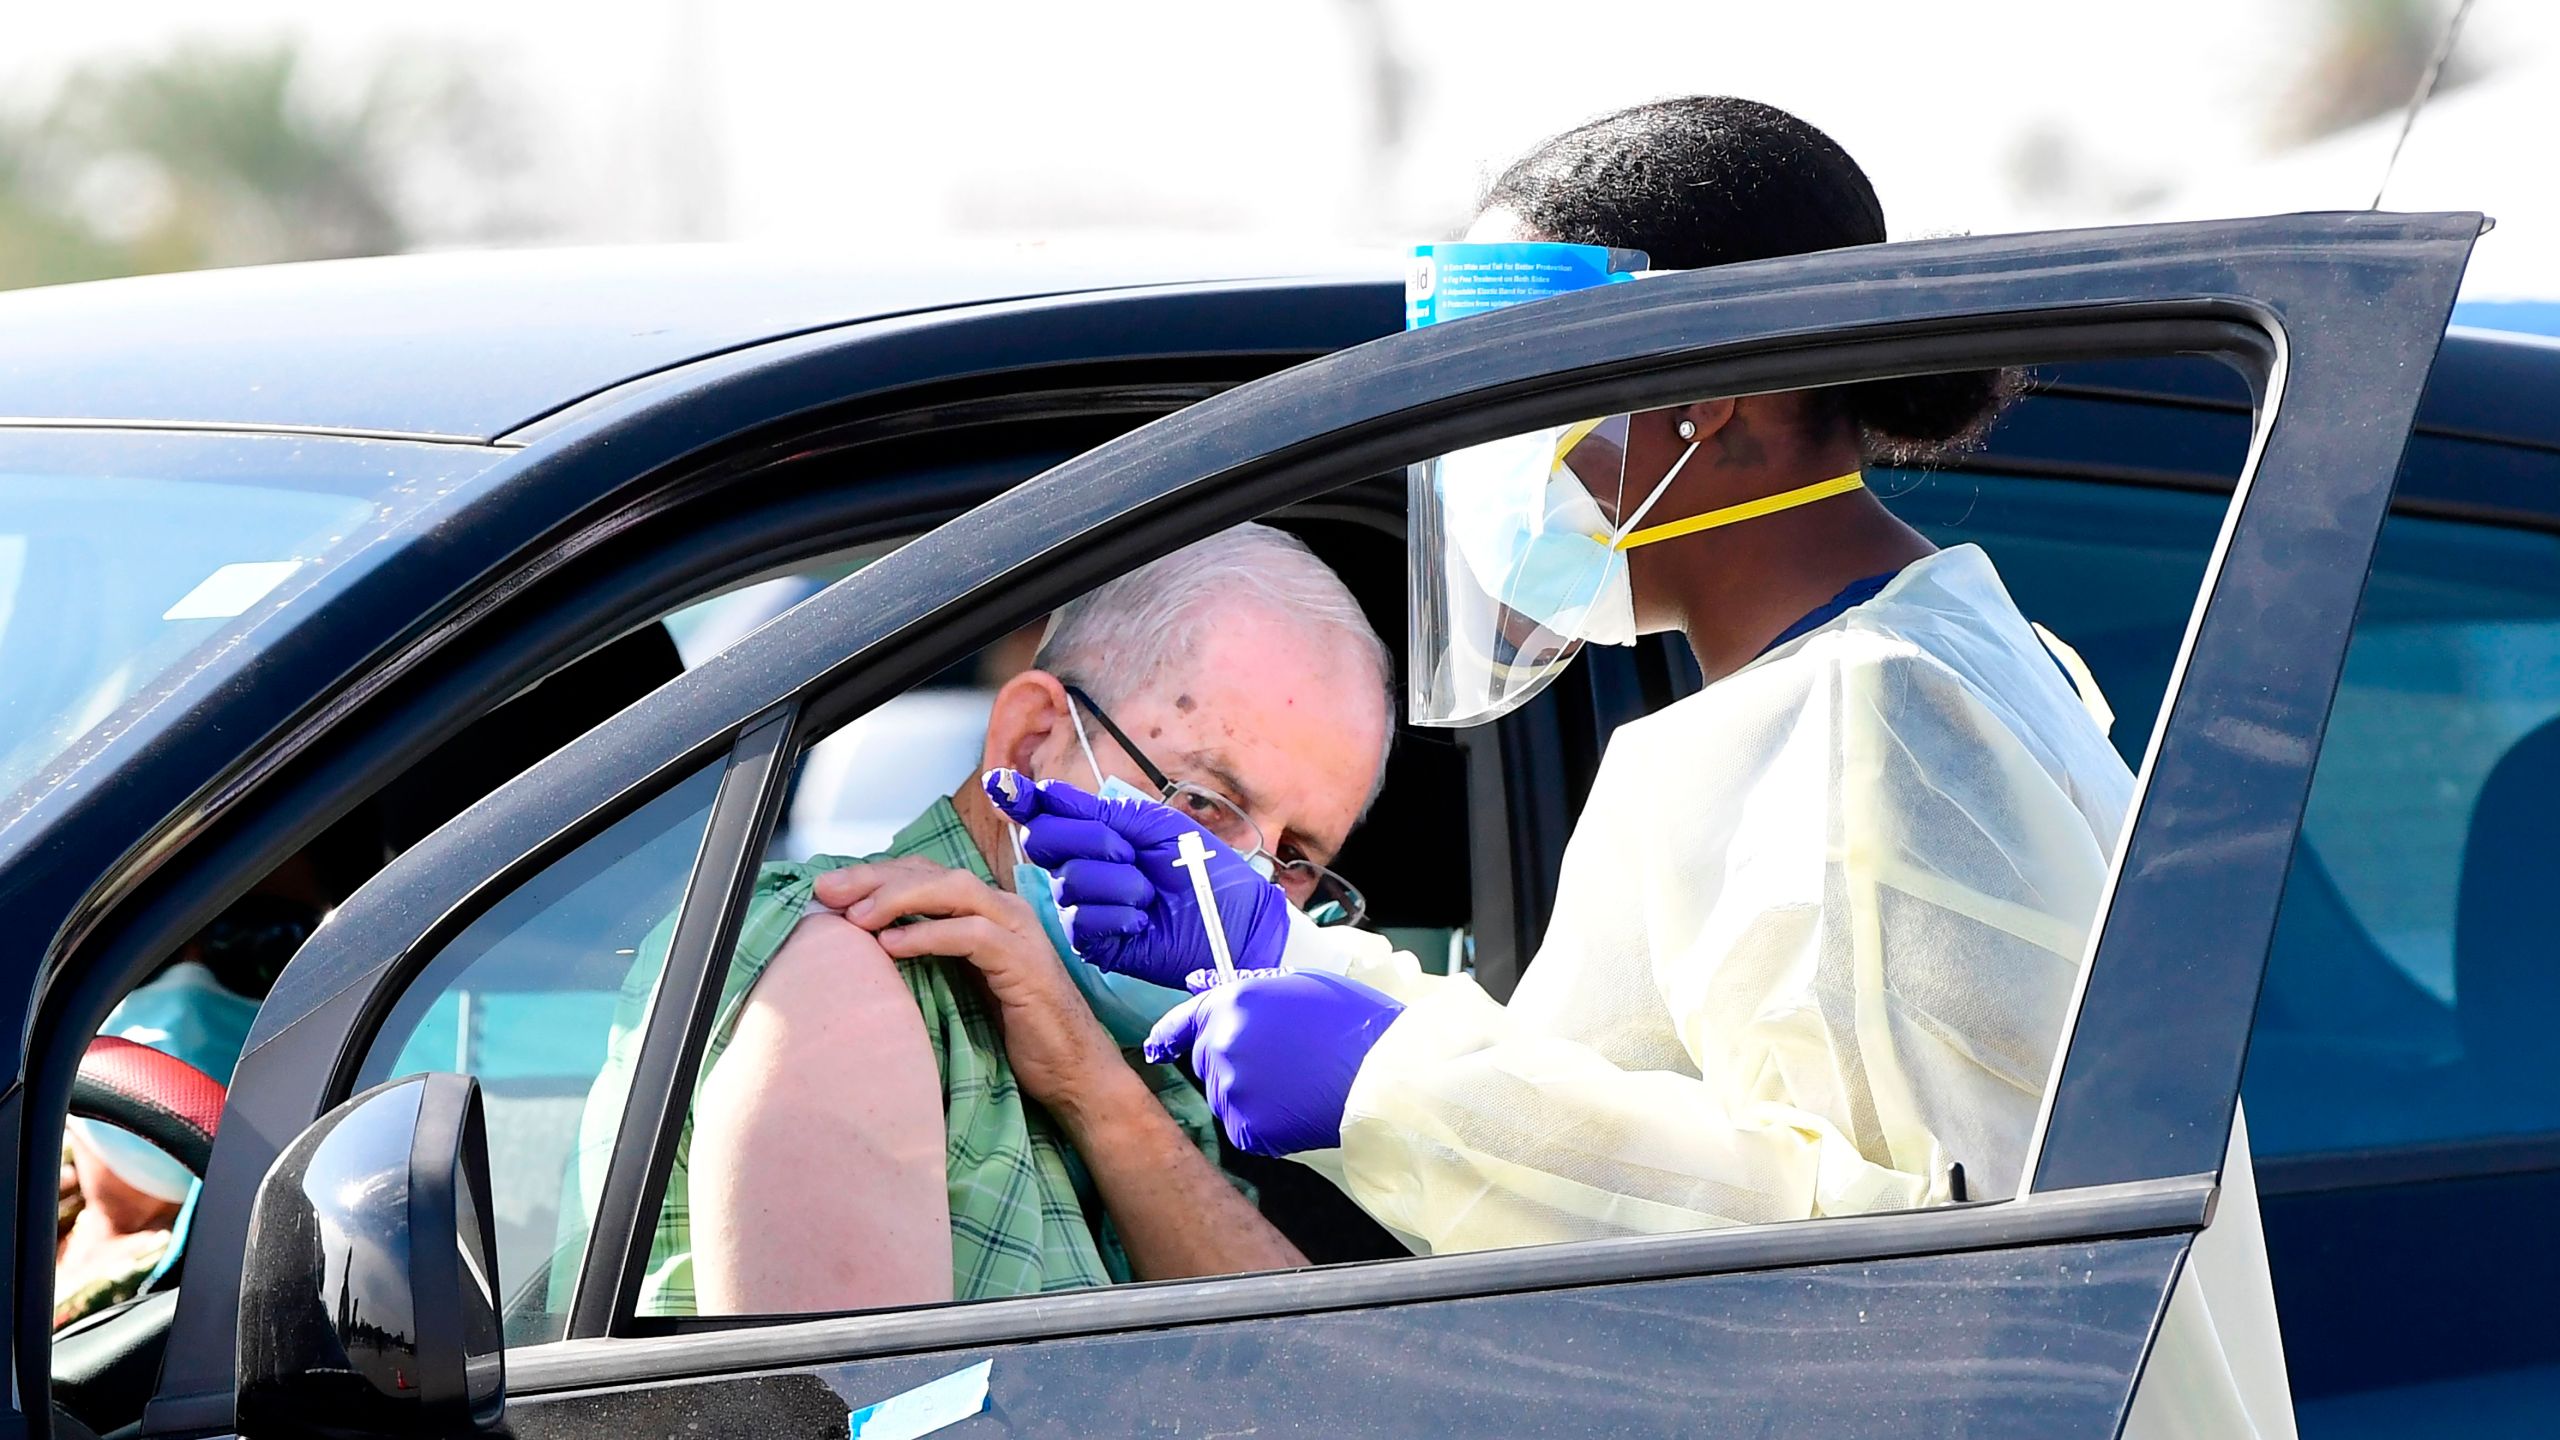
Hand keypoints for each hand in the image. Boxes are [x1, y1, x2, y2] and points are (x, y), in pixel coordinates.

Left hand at [815, 857, 1135, 1120]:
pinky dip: (929, 934)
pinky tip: (892, 944)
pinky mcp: (1023, 961)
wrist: (1073, 1071)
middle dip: (874, 878)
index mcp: (985, 910)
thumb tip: (864, 947)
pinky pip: (970, 934)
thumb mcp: (961, 985)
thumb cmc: (1014, 1032)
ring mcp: (1016, 931)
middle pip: (931, 873)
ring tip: (855, 916)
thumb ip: (928, 956)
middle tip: (827, 892)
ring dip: (898, 898)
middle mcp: (1003, 909)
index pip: (923, 873)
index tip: (827, 890)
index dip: (874, 875)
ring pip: (951, 891)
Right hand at [985, 769, 1291, 988]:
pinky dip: (1117, 915)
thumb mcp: (1155, 827)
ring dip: (1118, 882)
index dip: (1022, 799)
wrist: (1236, 923)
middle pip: (1043, 842)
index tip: (1001, 783)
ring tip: (1150, 895)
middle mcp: (1084, 868)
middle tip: (1130, 852)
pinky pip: (1080, 920)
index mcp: (1098, 836)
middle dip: (1090, 839)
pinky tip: (1142, 921)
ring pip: (1069, 881)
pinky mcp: (1093, 944)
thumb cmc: (1204, 871)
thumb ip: (1099, 812)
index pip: (1047, 815)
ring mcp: (1085, 906)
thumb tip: (1044, 790)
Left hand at [1143, 970, 1404, 1156]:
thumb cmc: (1354, 1023)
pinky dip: (1265, 1124)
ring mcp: (1233, 1089)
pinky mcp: (1248, 1128)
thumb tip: (1209, 993)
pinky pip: (1244, 1127)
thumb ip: (1249, 992)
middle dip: (1232, 1061)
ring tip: (1298, 1084)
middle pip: (1206, 1060)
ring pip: (1225, 1096)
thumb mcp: (1300, 985)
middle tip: (1283, 1062)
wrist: (1388, 1074)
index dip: (1169, 1035)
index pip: (1184, 1021)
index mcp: (1232, 1003)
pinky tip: (1298, 1108)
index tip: (1157, 1047)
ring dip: (1249, 1093)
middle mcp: (1222, 1044)